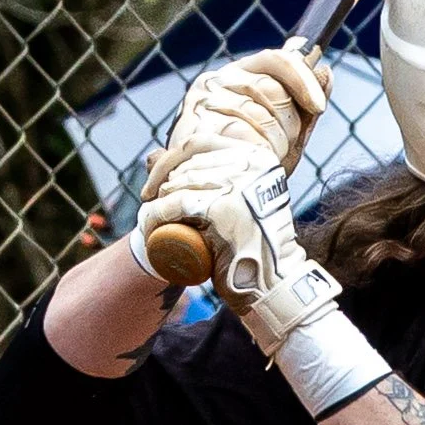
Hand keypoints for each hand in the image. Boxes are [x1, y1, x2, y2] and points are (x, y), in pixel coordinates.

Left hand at [138, 149, 308, 314]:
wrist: (276, 282)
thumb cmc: (252, 244)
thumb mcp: (235, 199)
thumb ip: (204, 174)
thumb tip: (150, 155)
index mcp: (257, 157)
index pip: (198, 143)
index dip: (169, 160)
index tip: (154, 184)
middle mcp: (251, 164)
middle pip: (186, 163)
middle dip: (161, 184)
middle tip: (152, 207)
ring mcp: (239, 185)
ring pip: (179, 183)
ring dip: (157, 202)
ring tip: (150, 220)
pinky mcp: (224, 208)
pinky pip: (177, 204)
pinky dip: (156, 215)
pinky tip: (148, 226)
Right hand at [145, 45, 329, 198]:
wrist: (217, 197)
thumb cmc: (251, 162)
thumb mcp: (287, 131)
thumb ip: (305, 102)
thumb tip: (324, 70)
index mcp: (238, 75)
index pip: (276, 60)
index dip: (303, 80)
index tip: (319, 107)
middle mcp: (216, 82)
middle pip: (272, 90)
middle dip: (288, 124)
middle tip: (279, 147)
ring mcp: (203, 105)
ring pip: (259, 115)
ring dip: (272, 144)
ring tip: (261, 159)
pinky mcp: (194, 129)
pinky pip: (241, 136)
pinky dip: (254, 155)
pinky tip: (250, 165)